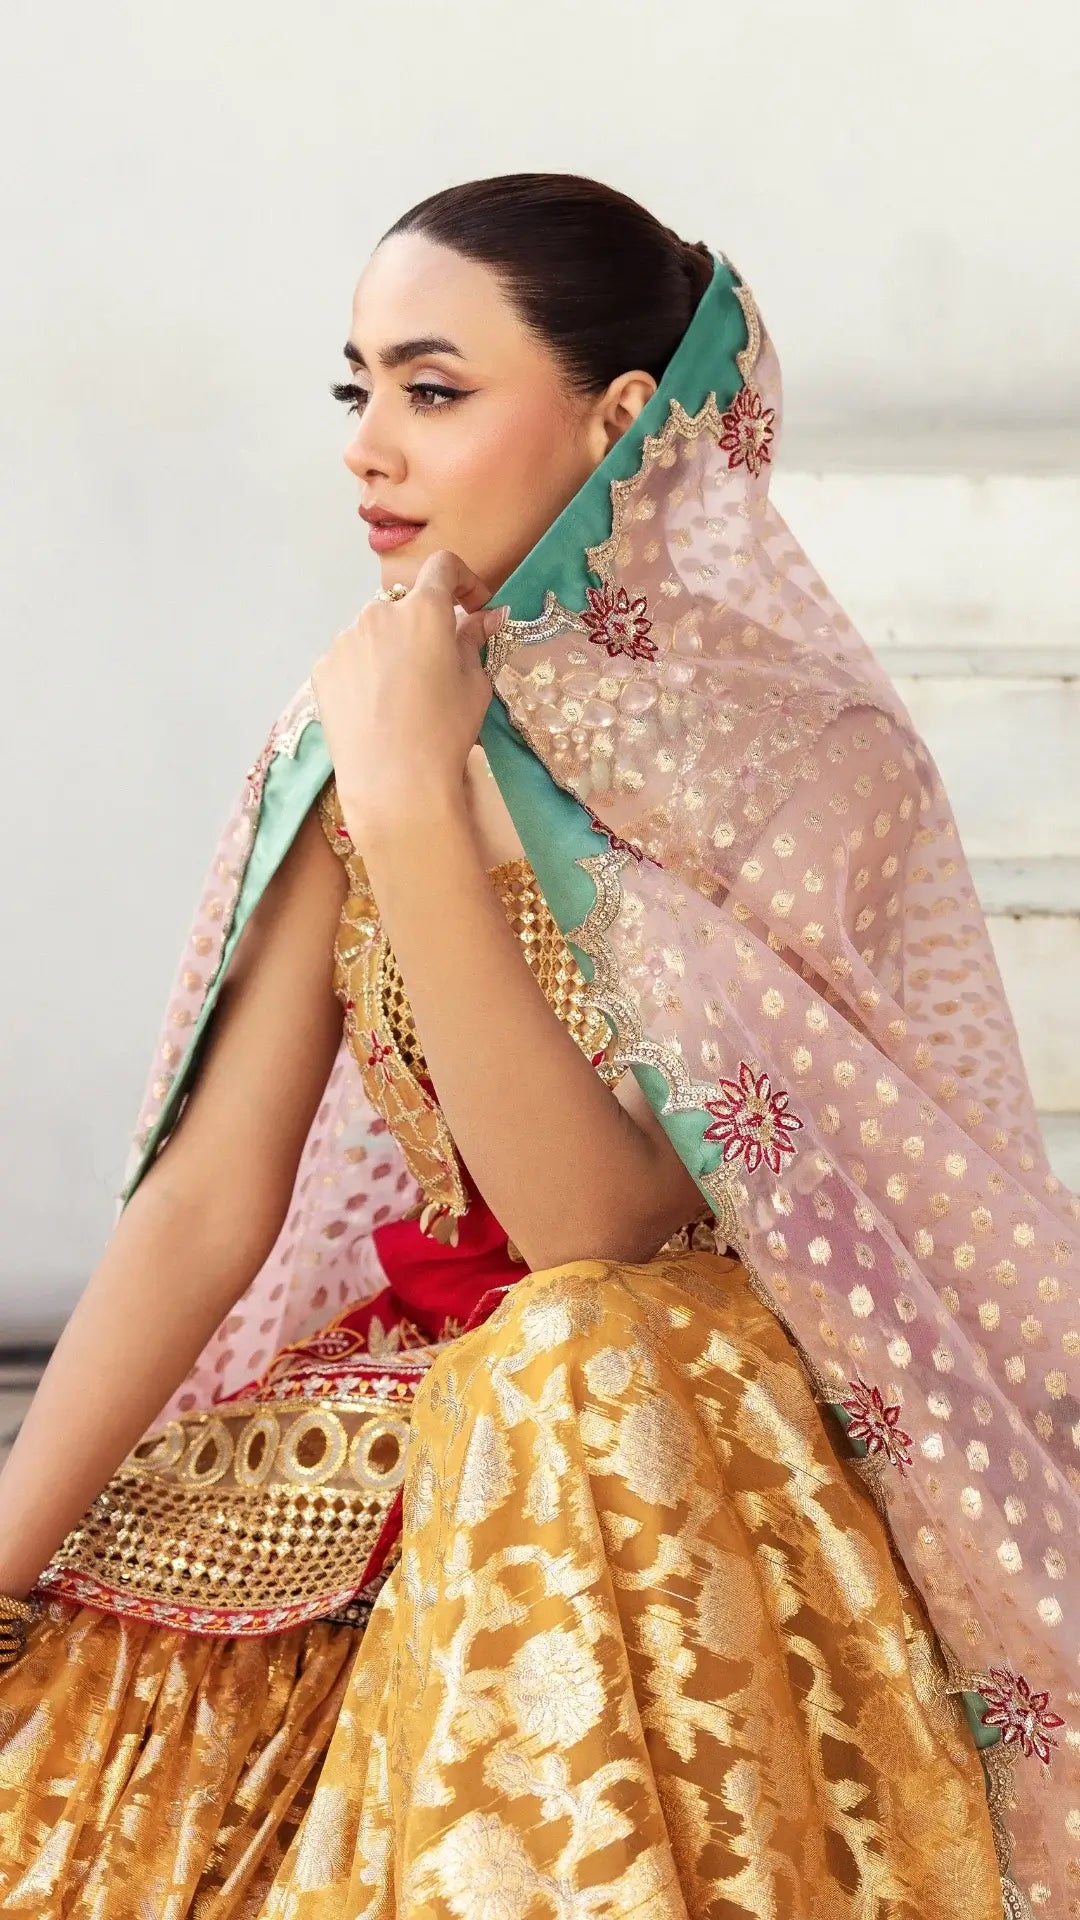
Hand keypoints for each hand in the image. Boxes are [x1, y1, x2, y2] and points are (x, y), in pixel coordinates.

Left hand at [312, 550, 507, 842]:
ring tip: (402, 697)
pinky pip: (350, 659)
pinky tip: (376, 709)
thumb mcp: (474, 685)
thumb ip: (474, 640)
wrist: (394, 784)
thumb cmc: (445, 732)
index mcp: (424, 610)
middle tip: (436, 668)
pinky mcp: (322, 669)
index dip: (464, 581)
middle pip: (406, 606)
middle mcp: (379, 613)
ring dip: (391, 650)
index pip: (443, 567)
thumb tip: (486, 617)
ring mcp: (344, 640)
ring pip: (374, 633)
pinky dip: (365, 672)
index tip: (473, 607)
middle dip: (423, 627)